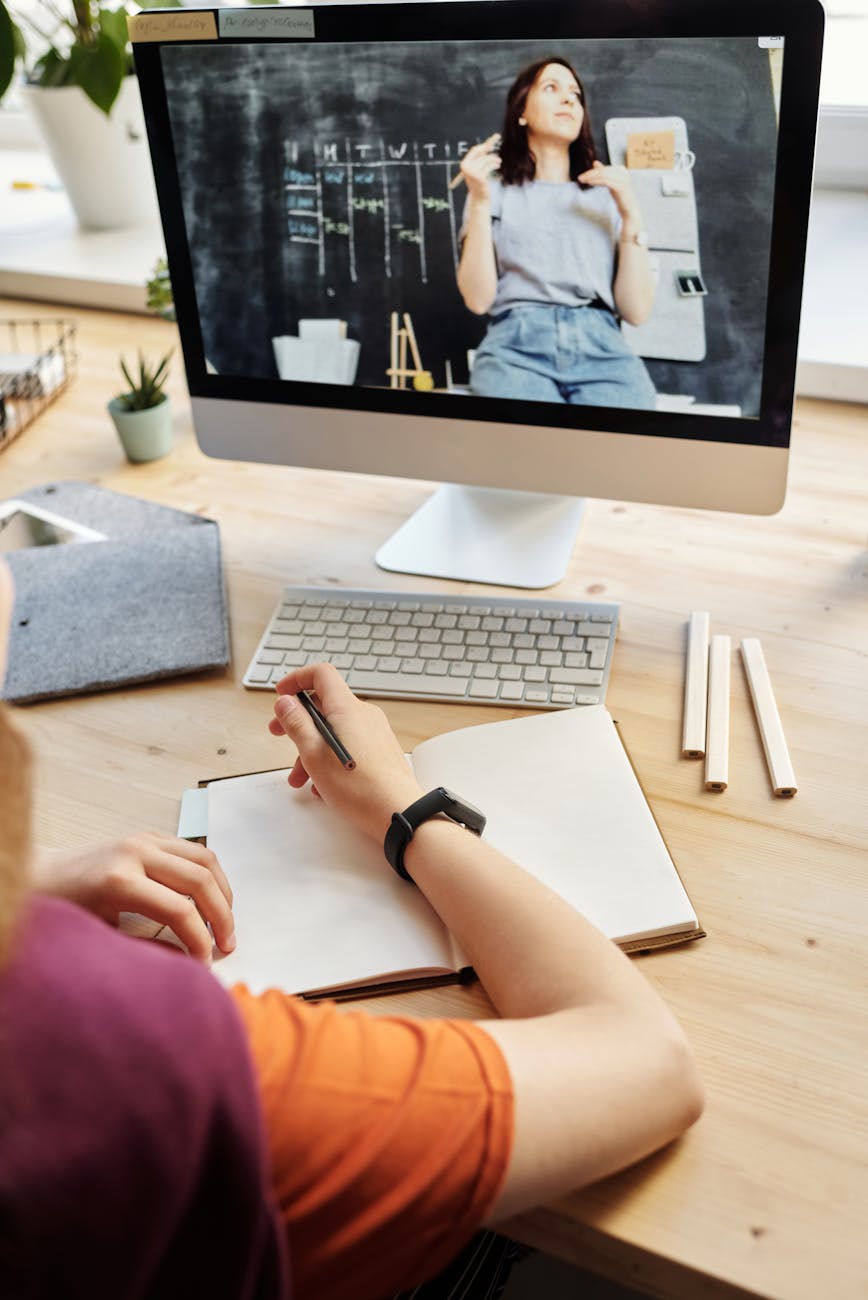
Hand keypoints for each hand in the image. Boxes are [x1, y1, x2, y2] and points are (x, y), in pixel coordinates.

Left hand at [32, 834, 234, 963]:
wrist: (41, 876)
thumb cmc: (64, 911)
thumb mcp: (101, 937)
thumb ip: (145, 948)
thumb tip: (186, 964)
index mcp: (120, 880)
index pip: (180, 910)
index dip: (199, 940)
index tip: (205, 964)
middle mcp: (137, 852)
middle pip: (200, 881)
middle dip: (221, 917)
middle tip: (227, 946)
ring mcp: (145, 838)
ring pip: (205, 860)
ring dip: (223, 892)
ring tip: (226, 923)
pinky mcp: (150, 835)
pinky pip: (194, 850)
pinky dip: (211, 875)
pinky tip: (212, 899)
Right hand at [268, 663, 423, 842]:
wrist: (396, 812)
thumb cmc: (358, 786)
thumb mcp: (313, 753)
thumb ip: (296, 723)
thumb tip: (286, 702)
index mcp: (347, 708)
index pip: (321, 674)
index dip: (298, 679)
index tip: (282, 694)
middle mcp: (364, 715)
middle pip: (324, 705)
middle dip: (298, 721)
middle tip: (279, 733)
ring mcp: (374, 732)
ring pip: (334, 730)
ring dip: (311, 748)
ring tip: (299, 778)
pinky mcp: (380, 750)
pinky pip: (349, 744)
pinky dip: (330, 757)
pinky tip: (323, 784)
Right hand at [458, 133, 501, 201]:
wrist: (478, 197)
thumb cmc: (478, 182)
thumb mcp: (477, 169)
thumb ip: (480, 158)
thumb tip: (487, 145)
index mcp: (464, 164)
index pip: (474, 150)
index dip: (483, 146)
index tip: (491, 143)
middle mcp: (466, 167)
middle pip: (481, 154)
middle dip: (490, 153)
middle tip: (497, 153)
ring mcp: (472, 172)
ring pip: (486, 159)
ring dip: (494, 160)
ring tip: (499, 162)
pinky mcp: (480, 177)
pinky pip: (490, 166)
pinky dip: (495, 165)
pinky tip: (498, 166)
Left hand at [577, 160, 640, 223]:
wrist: (630, 208)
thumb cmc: (620, 196)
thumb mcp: (611, 182)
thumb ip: (604, 172)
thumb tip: (595, 162)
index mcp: (621, 169)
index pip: (604, 169)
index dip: (592, 171)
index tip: (582, 176)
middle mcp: (623, 172)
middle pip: (603, 171)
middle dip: (590, 174)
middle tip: (579, 178)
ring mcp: (622, 179)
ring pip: (603, 175)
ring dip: (591, 177)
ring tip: (582, 180)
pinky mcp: (620, 186)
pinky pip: (606, 181)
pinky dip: (596, 181)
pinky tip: (589, 183)